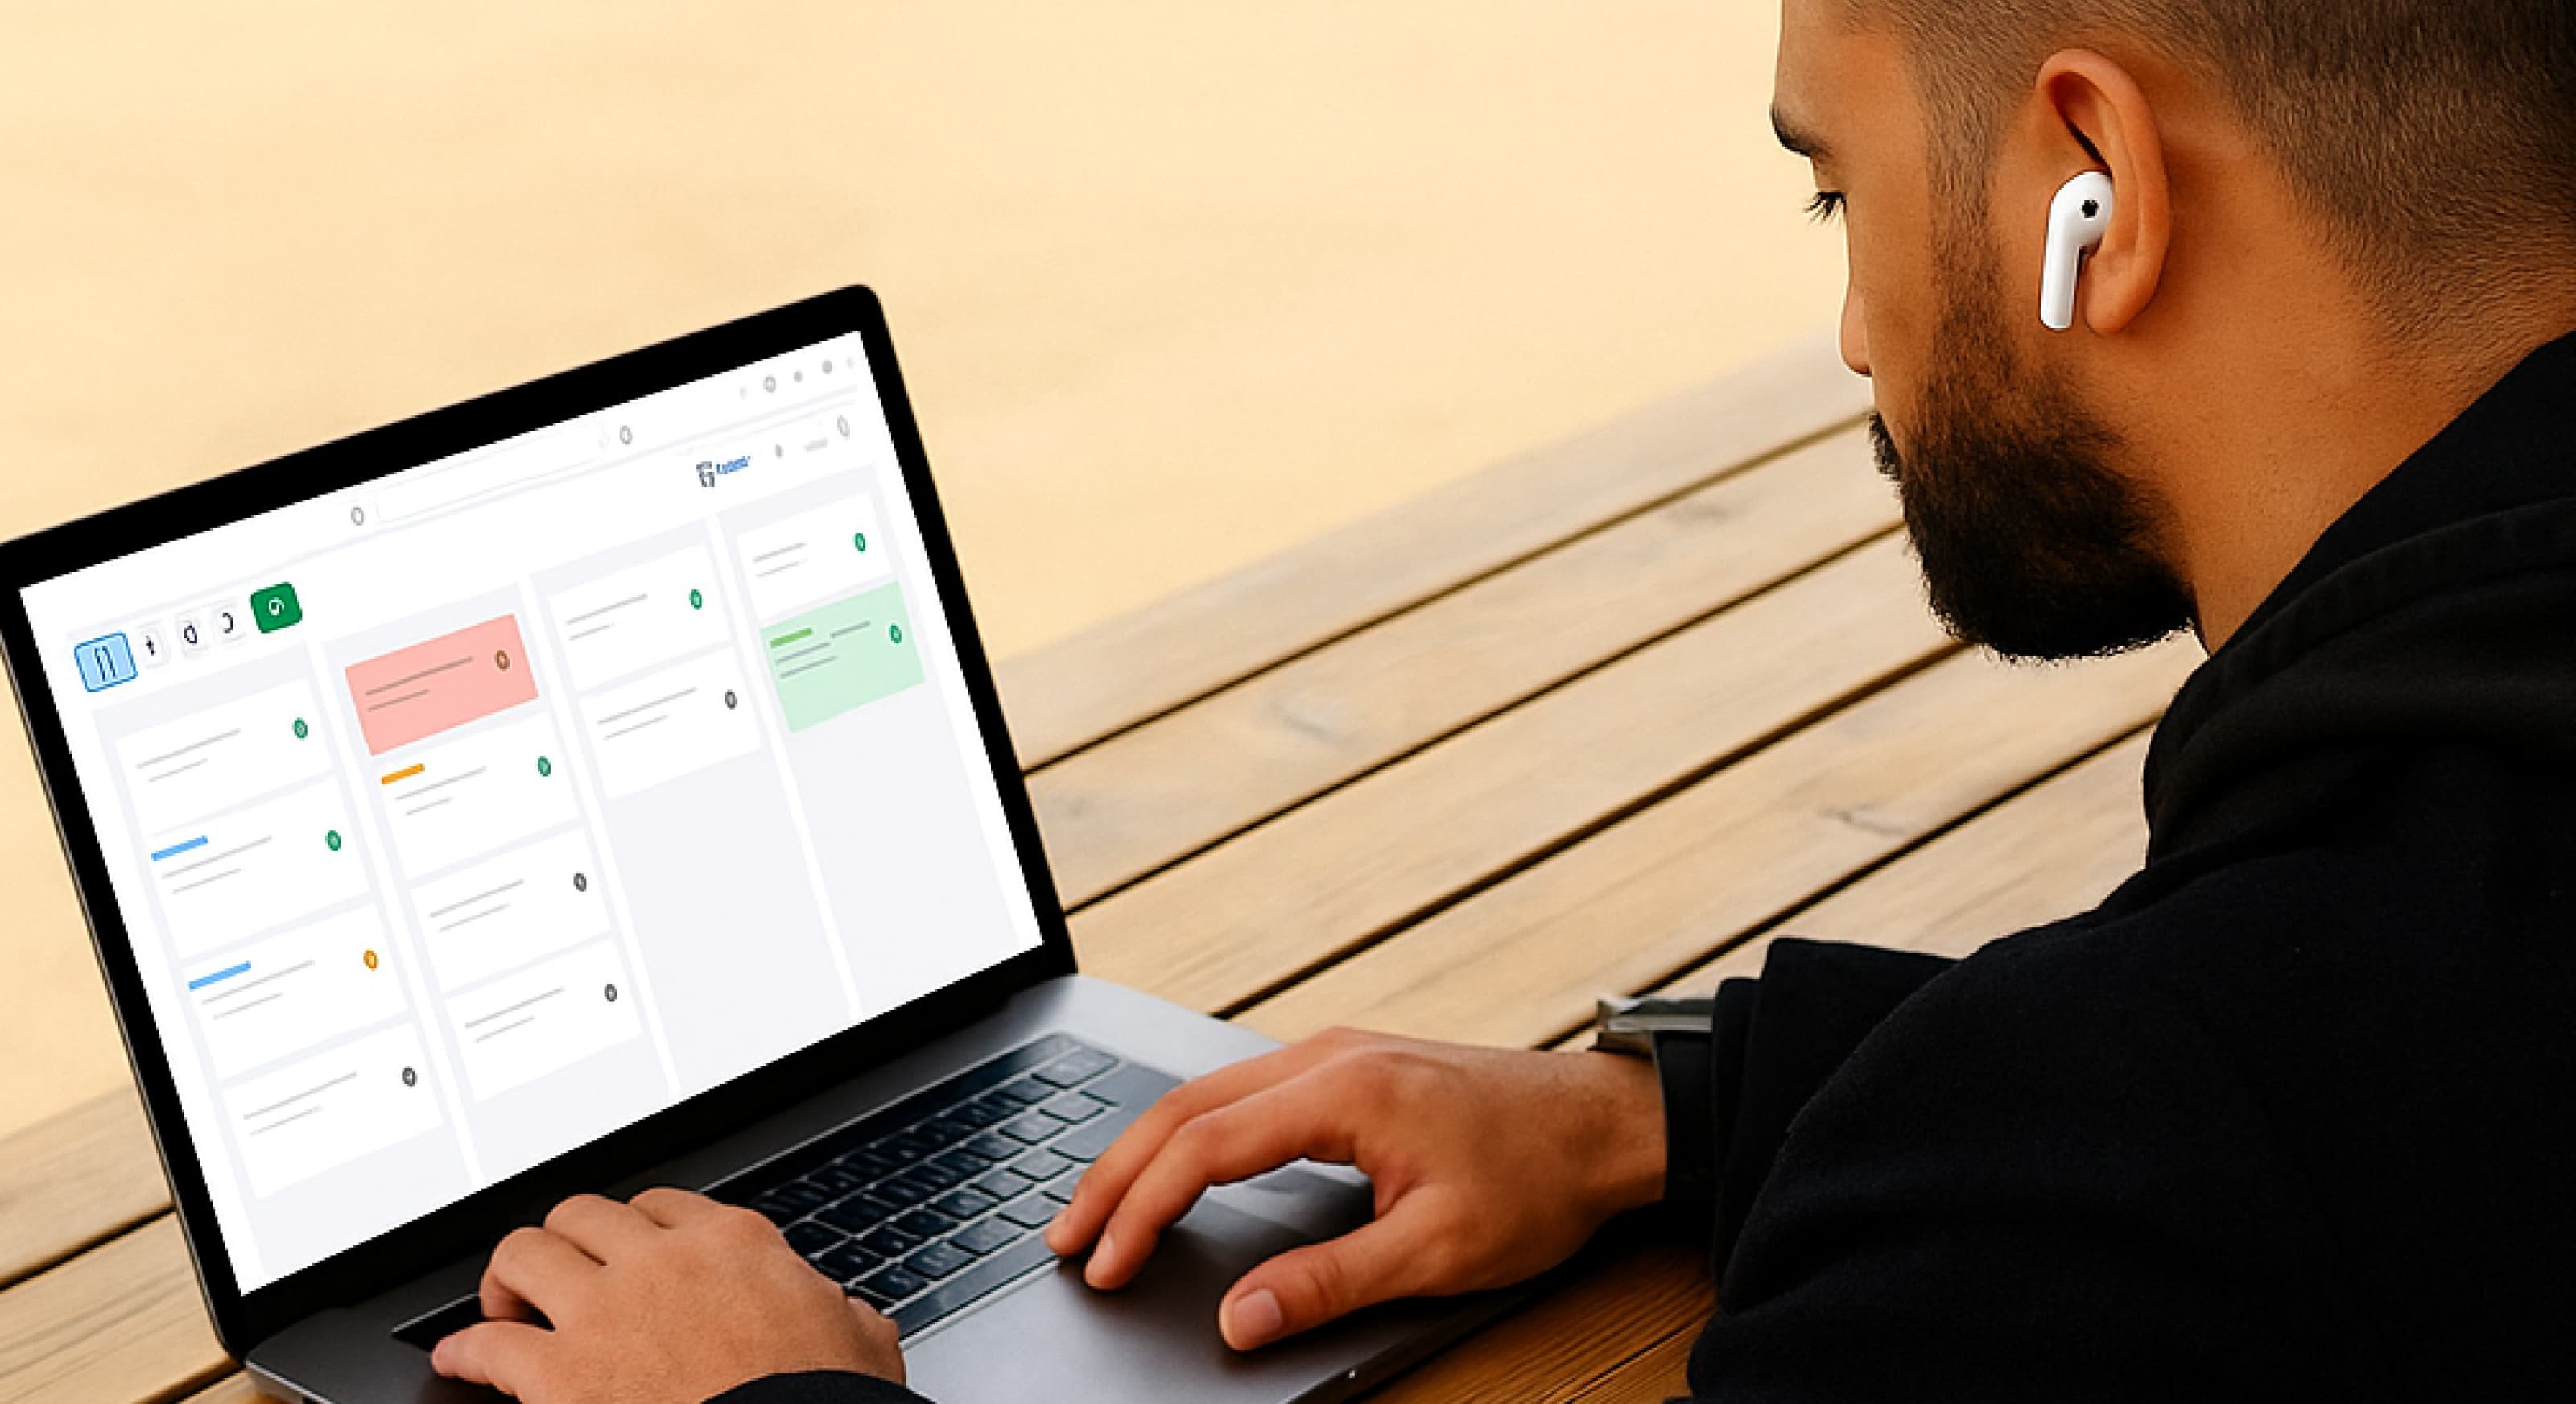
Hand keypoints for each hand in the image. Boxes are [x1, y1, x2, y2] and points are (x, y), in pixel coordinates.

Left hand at [432, 1187, 903, 1401]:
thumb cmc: (823, 1400)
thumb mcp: (858, 1340)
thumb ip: (840, 1314)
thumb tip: (849, 1316)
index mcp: (734, 1245)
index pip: (661, 1206)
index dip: (637, 1231)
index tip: (628, 1252)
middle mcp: (662, 1261)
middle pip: (582, 1215)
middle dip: (565, 1243)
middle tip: (558, 1274)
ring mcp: (606, 1311)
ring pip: (524, 1253)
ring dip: (508, 1277)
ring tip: (504, 1303)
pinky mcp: (562, 1372)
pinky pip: (489, 1344)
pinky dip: (466, 1349)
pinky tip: (458, 1358)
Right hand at [1044, 1028, 1663, 1350]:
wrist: (1606, 1122)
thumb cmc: (1537, 1178)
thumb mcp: (1434, 1251)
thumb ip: (1327, 1284)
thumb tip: (1239, 1319)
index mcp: (1341, 1091)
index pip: (1202, 1147)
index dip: (1142, 1210)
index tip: (1105, 1264)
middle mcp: (1326, 1056)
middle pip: (1184, 1107)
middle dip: (1115, 1173)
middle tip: (1065, 1237)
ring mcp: (1336, 1053)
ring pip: (1207, 1091)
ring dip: (1147, 1148)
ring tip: (1100, 1208)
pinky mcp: (1349, 1065)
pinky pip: (1241, 1089)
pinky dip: (1190, 1131)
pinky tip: (1175, 1165)